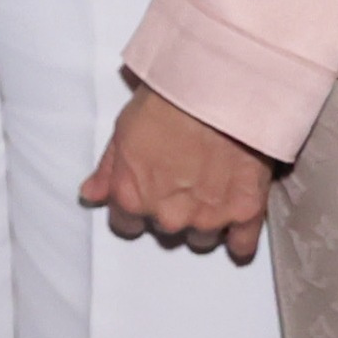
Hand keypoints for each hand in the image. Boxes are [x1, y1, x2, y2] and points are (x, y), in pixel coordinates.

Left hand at [78, 84, 278, 263]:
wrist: (215, 92)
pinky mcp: (245, 213)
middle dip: (171, 209)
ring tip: (210, 188)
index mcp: (132, 197)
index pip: (125, 224)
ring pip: (201, 237)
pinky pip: (241, 245)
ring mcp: (208, 218)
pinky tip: (235, 220)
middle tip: (182, 178)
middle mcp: (168, 216)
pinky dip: (238, 236)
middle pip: (166, 229)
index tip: (146, 192)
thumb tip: (91, 195)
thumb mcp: (122, 130)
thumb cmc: (165, 104)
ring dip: (203, 220)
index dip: (135, 207)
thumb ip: (107, 171)